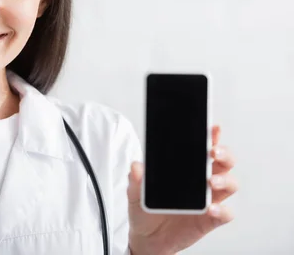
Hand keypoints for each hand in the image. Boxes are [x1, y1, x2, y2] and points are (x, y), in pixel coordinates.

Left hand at [127, 125, 237, 254]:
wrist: (147, 238)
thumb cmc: (146, 209)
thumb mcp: (135, 193)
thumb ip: (136, 180)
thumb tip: (136, 166)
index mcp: (187, 169)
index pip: (203, 148)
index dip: (211, 136)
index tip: (213, 127)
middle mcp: (202, 182)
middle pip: (224, 162)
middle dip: (224, 154)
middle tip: (213, 152)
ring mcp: (208, 200)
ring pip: (229, 184)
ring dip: (224, 180)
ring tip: (212, 181)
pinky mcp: (210, 220)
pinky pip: (225, 214)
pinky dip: (222, 210)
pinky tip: (211, 209)